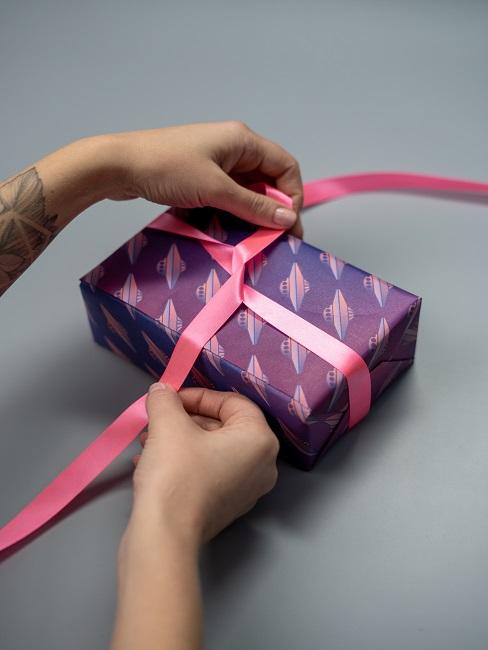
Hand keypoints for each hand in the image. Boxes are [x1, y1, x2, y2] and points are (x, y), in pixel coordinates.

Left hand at [105, 121, 303, 235]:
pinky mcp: (201, 176)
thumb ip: (253, 205)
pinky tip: (230, 230)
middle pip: (268, 180)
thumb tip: (288, 218)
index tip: (287, 226)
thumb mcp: (215, 189)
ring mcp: (216, 162)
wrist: (118, 166)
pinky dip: (233, 212)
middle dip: (273, 208)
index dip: (292, 196)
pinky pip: (228, 195)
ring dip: (252, 213)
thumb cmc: (167, 168)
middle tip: (275, 240)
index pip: (285, 166)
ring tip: (253, 239)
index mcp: (243, 141)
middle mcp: (234, 148)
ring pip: (248, 190)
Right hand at [130, 383, 278, 544]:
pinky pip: (208, 471)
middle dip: (185, 418)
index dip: (198, 395)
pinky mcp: (227, 507)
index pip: (232, 402)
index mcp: (259, 440)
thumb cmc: (175, 476)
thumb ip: (165, 400)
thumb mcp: (168, 424)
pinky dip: (183, 461)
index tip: (171, 398)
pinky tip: (151, 460)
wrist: (164, 535)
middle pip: (223, 425)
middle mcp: (262, 465)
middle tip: (158, 418)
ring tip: (148, 440)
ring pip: (212, 449)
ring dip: (179, 439)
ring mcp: (246, 489)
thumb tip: (161, 391)